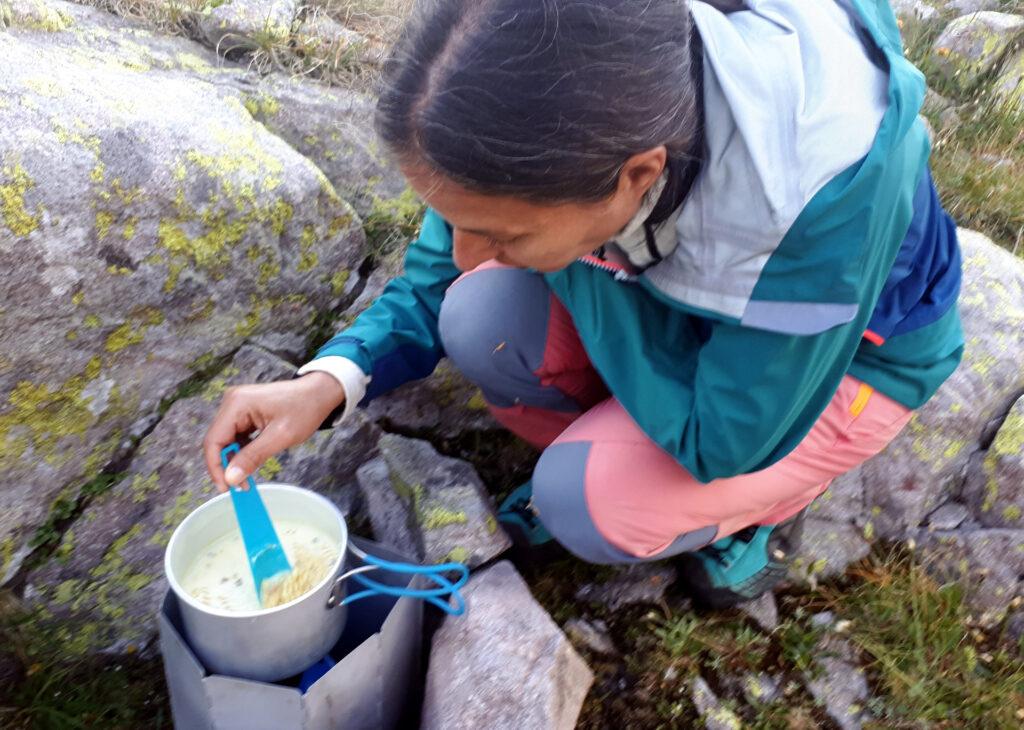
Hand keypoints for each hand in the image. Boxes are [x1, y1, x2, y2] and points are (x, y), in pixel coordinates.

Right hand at [203, 372, 345, 491]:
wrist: (319, 393)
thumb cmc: (304, 408)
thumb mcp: (280, 436)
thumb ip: (253, 457)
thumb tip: (230, 477)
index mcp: (237, 404)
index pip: (213, 440)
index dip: (216, 467)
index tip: (225, 487)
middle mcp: (232, 402)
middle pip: (218, 440)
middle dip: (226, 465)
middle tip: (239, 486)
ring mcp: (238, 406)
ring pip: (226, 440)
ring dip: (234, 460)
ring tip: (247, 478)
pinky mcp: (245, 412)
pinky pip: (236, 436)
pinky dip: (242, 451)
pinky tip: (251, 462)